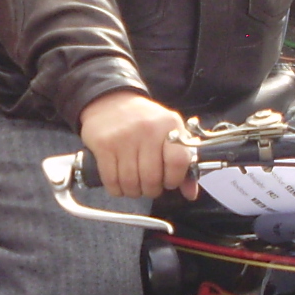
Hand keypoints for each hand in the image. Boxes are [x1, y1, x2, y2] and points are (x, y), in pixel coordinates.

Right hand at [78, 90, 198, 199]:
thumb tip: (190, 193)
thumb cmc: (144, 121)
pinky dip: (117, 189)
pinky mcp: (104, 145)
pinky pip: (112, 180)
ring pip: (131, 183)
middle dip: (152, 190)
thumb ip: (182, 162)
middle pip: (152, 178)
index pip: (177, 161)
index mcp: (169, 125)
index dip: (174, 179)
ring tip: (135, 186)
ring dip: (134, 191)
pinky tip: (120, 184)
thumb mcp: (168, 131)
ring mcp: (124, 138)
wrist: (110, 101)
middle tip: (150, 186)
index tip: (169, 181)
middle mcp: (147, 130)